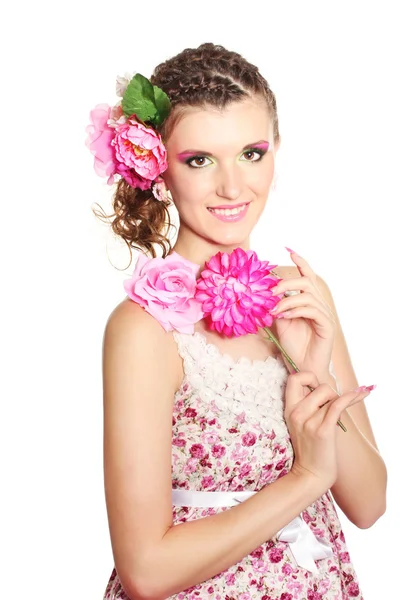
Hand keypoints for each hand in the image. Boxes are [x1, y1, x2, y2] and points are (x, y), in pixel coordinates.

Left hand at [270, 250, 335, 378]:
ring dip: (287, 300)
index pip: (307, 276)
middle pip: (306, 282)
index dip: (300, 262)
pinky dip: (296, 310)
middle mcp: (318, 304)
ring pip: (308, 295)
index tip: (288, 250)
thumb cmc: (293, 345)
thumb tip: (262, 294)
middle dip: (286, 283)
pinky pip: (313, 311)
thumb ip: (275, 306)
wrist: (303, 367)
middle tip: (269, 292)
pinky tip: (285, 315)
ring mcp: (324, 314)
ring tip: (275, 309)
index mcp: (308, 300)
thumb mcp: (279, 322)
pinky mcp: (327, 325)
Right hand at [285, 371, 371, 488]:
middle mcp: (296, 413)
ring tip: (337, 417)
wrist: (310, 474)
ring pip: (331, 396)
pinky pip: (338, 405)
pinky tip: (363, 394)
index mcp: (289, 409)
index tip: (316, 389)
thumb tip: (319, 384)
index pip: (294, 378)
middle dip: (329, 391)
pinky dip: (352, 397)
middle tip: (330, 406)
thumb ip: (305, 403)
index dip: (308, 377)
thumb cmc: (309, 447)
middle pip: (318, 385)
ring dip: (340, 403)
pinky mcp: (323, 431)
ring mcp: (309, 422)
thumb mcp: (299, 423)